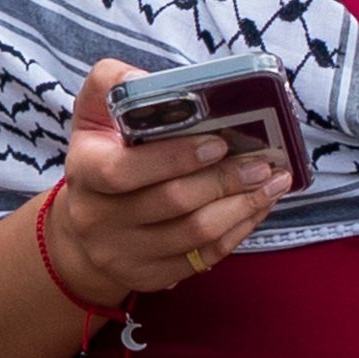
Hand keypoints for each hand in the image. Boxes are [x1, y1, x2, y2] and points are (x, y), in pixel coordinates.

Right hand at [43, 59, 290, 306]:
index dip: (175, 157)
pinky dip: (237, 231)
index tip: (219, 142)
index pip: (124, 171)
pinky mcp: (149, 277)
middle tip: (263, 163)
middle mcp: (98, 219)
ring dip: (242, 207)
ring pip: (194, 234)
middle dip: (225, 180)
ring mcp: (122, 254)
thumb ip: (112, 82)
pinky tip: (257, 207)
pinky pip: (202, 258)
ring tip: (273, 183)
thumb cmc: (102, 157)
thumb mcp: (94, 113)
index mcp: (86, 172)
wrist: (85, 228)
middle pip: (172, 203)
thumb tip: (147, 80)